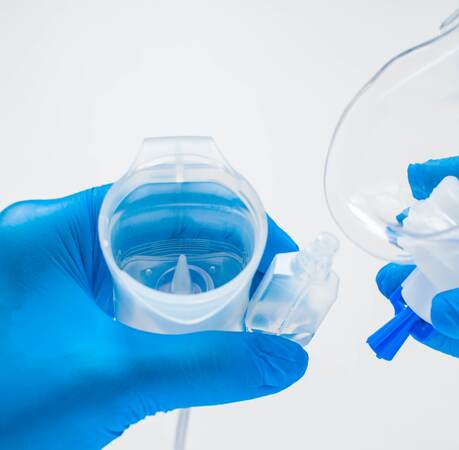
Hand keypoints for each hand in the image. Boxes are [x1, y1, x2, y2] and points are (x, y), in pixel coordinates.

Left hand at [0, 186, 307, 449]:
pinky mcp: (54, 315)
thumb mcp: (113, 377)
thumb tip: (281, 358)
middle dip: (224, 252)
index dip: (231, 215)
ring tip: (245, 308)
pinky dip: (169, 308)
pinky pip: (127, 297)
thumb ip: (208, 365)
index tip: (274, 247)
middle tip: (269, 284)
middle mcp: (52, 243)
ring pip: (147, 263)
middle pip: (163, 227)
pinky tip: (196, 332)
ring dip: (199, 282)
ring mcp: (50, 280)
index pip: (166, 197)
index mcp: (55, 228)